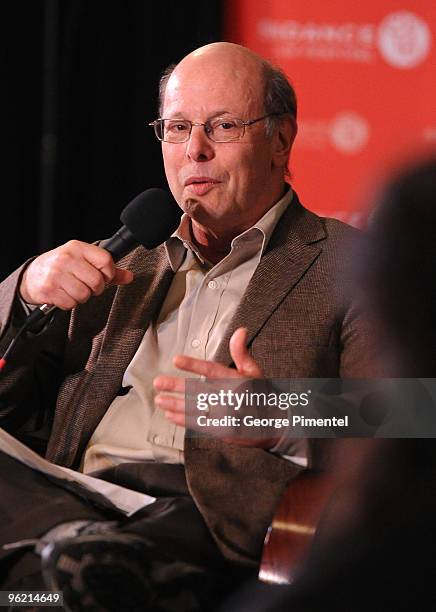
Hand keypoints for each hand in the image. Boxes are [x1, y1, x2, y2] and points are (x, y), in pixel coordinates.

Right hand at [19, 240, 133, 308]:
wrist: (33, 275)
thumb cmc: (62, 267)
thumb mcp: (84, 261)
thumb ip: (108, 269)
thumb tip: (129, 276)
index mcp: (78, 247)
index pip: (106, 261)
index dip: (109, 274)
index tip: (103, 277)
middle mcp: (66, 258)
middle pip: (97, 281)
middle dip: (95, 289)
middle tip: (87, 286)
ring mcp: (56, 274)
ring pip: (84, 295)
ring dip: (82, 297)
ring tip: (73, 290)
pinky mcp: (49, 289)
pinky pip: (70, 304)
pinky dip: (69, 303)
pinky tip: (64, 294)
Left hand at [154, 327, 279, 447]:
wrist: (274, 425)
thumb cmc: (261, 395)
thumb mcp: (254, 371)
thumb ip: (241, 352)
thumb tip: (240, 330)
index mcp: (238, 380)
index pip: (212, 370)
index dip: (194, 364)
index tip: (177, 360)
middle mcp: (231, 398)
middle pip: (199, 390)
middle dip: (177, 386)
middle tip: (159, 382)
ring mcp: (227, 415)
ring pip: (196, 408)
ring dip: (175, 404)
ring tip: (160, 399)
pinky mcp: (223, 430)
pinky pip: (199, 424)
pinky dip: (184, 420)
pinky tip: (170, 415)